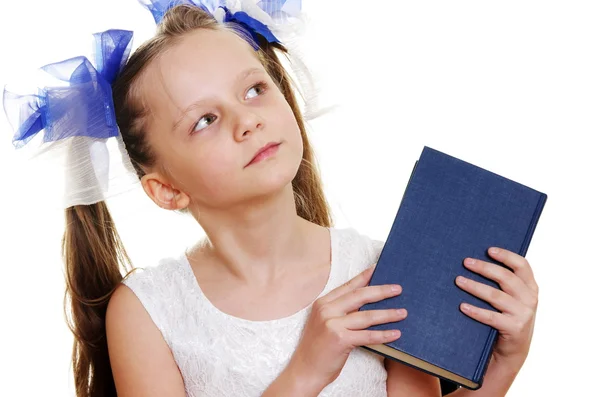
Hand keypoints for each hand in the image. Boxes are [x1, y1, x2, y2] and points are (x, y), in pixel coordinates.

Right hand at [288, 264, 405, 391]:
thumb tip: (366, 303)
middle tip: (398, 289)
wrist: (305, 370)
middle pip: (360, 296)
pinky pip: (367, 335)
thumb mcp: (325, 323)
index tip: (379, 268)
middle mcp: (326, 310)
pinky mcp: (340, 339)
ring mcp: (332, 324)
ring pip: (367, 316)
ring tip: (403, 312)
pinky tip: (395, 333)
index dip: (364, 277)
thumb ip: (340, 311)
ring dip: (388, 314)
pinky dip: (383, 334)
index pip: (348, 286)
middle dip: (381, 291)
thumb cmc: (318, 348)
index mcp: (323, 303)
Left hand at [455, 247, 538, 369]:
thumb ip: (504, 282)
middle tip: (465, 262)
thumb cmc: (507, 316)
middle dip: (484, 268)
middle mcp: (530, 299)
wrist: (513, 349)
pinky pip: (491, 317)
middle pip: (505, 278)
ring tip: (458, 280)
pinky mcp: (514, 328)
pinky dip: (475, 310)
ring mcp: (523, 314)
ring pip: (495, 296)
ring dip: (474, 286)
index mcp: (530, 287)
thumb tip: (476, 260)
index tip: (488, 250)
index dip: (506, 256)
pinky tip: (462, 306)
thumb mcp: (512, 298)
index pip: (522, 265)